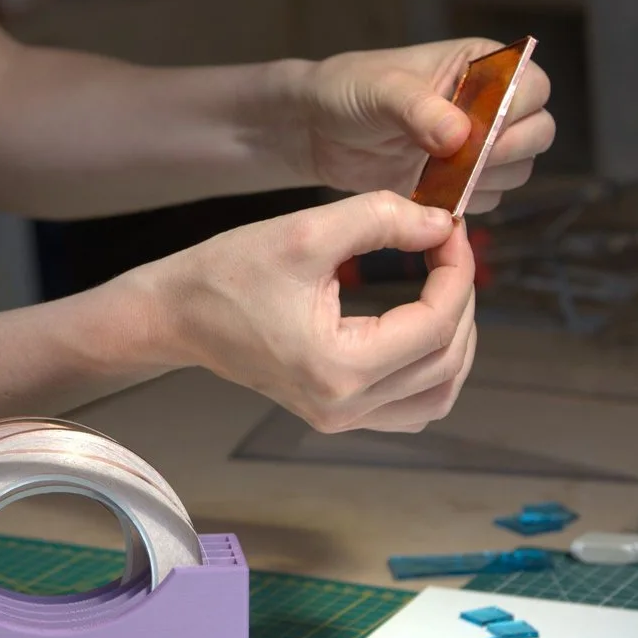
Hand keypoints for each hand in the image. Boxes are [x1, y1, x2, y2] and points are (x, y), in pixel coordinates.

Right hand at [142, 191, 477, 431]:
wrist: (176, 315)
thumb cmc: (228, 273)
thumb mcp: (306, 232)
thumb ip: (382, 219)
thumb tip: (442, 224)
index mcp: (339, 367)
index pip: (436, 324)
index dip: (458, 271)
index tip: (450, 228)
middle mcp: (344, 407)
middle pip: (447, 361)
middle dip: (461, 299)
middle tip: (447, 249)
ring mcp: (341, 419)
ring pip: (438, 394)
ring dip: (455, 340)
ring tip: (444, 288)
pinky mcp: (337, 415)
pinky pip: (412, 407)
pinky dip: (433, 368)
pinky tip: (422, 326)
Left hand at [290, 39, 554, 213]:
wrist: (319, 130)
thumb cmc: (349, 90)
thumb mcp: (380, 91)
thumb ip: (419, 109)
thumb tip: (461, 135)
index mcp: (481, 64)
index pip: (531, 83)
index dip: (518, 109)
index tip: (482, 129)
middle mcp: (490, 103)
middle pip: (537, 131)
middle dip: (507, 150)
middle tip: (464, 160)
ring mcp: (479, 144)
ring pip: (517, 170)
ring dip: (485, 179)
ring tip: (436, 174)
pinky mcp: (462, 180)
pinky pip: (487, 198)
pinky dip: (465, 202)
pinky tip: (429, 193)